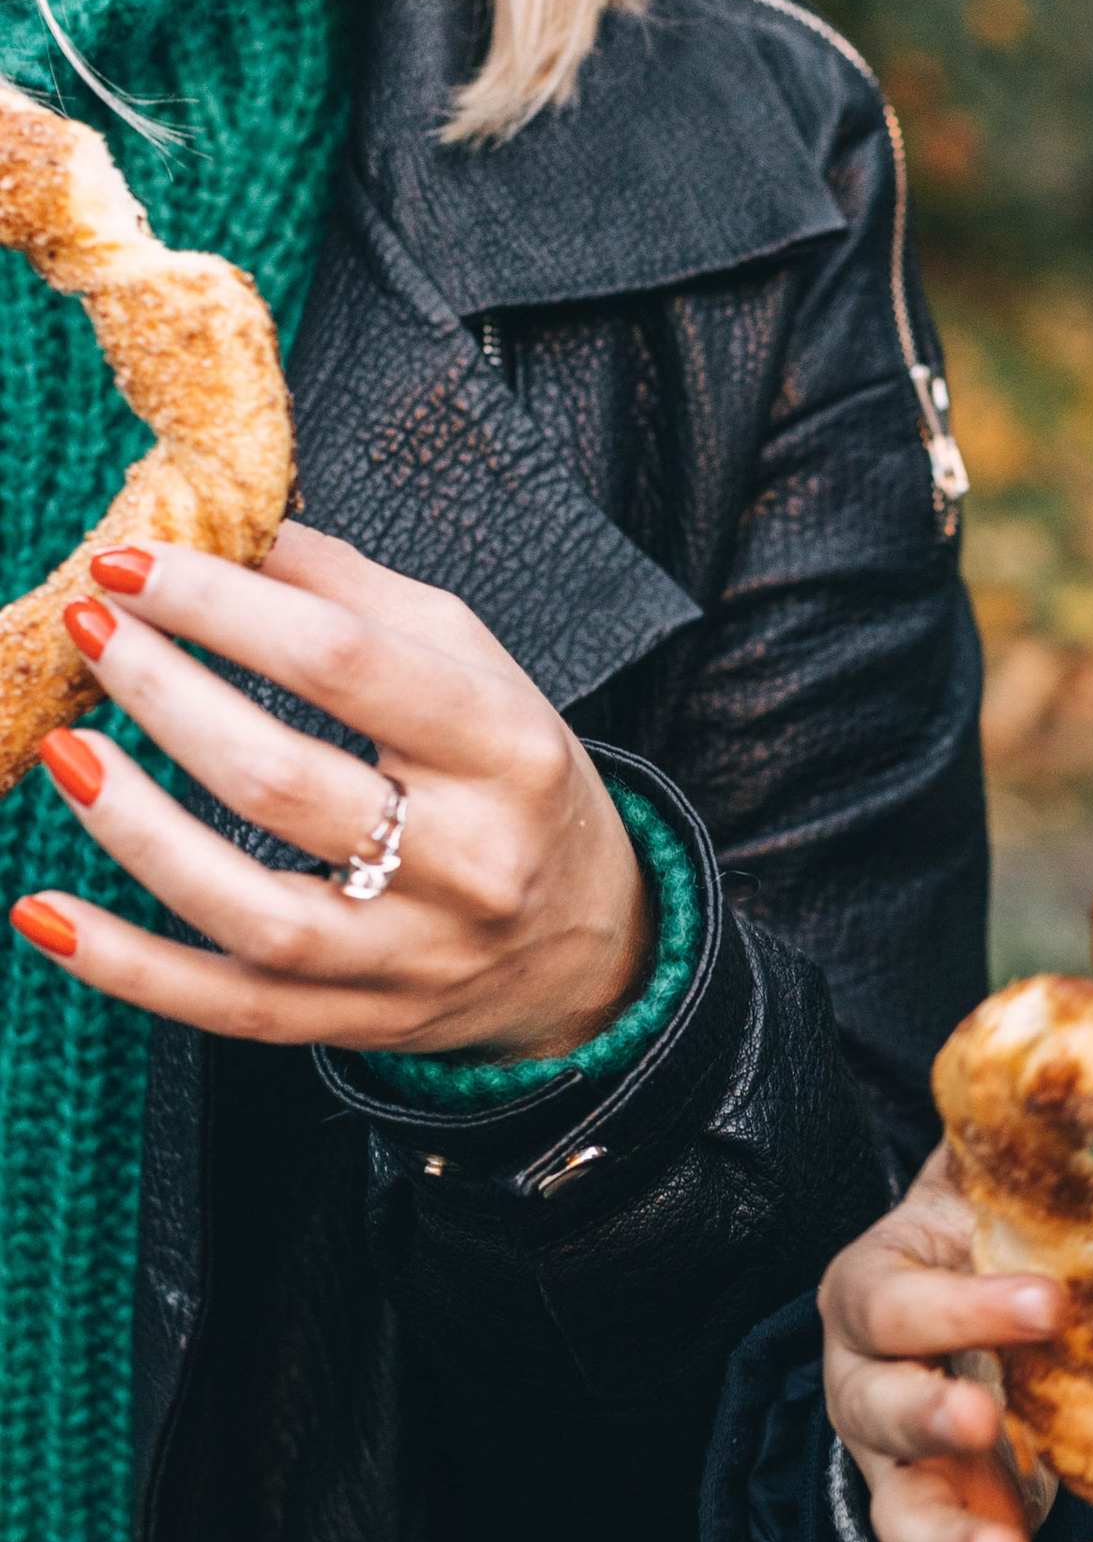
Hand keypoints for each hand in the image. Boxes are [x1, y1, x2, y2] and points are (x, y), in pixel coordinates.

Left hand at [8, 526, 649, 1059]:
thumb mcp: (473, 668)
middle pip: (282, 781)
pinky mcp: (356, 1020)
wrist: (589, 945)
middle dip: (164, 693)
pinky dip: (126, 967)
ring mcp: (410, 956)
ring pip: (250, 905)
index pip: (345, 664)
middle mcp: (469, 862)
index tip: (132, 561)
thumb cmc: (512, 782)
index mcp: (506, 749)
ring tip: (66, 749)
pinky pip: (224, 1007)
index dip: (220, 605)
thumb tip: (221, 521)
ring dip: (134, 826)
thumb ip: (351, 595)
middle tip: (88, 629)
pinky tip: (41, 915)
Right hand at [818, 1147, 1092, 1541]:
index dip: (962, 1308)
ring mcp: (900, 1473)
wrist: (950, 1316)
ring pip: (905, 1524)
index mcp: (868, 1293)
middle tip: (983, 1424)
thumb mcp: (979, 1186)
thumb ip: (1009, 1137)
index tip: (1051, 1303)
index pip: (892, 1304)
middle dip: (926, 1420)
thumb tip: (1067, 1057)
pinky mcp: (950, 1529)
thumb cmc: (972, 1243)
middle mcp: (865, 1388)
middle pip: (873, 1414)